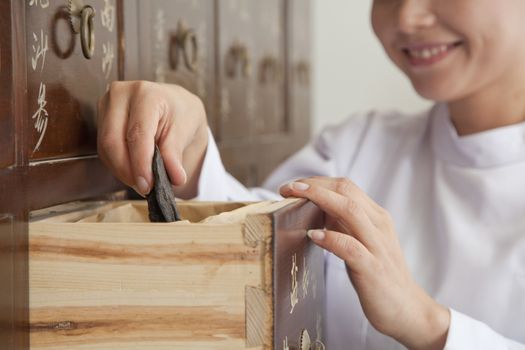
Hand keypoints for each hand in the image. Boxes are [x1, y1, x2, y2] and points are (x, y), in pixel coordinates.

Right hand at [97, 81, 208, 197]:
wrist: (173, 105)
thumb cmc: (181, 115)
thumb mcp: (185, 131)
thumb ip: (175, 154)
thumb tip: (175, 178)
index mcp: (145, 93)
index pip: (137, 133)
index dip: (140, 163)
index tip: (148, 186)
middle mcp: (120, 94)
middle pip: (113, 141)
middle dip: (127, 170)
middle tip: (145, 188)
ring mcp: (106, 105)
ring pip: (105, 148)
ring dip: (122, 170)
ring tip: (143, 181)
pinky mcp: (101, 118)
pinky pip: (103, 150)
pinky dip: (118, 166)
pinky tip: (133, 172)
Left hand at [280, 177, 449, 349]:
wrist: (409, 310)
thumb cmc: (379, 275)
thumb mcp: (362, 242)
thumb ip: (345, 224)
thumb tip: (317, 209)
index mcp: (376, 217)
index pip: (346, 186)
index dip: (318, 181)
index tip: (293, 185)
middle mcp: (379, 225)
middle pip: (346, 191)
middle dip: (314, 185)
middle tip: (287, 187)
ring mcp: (377, 246)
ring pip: (350, 211)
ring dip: (320, 199)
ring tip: (295, 197)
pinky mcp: (373, 268)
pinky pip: (351, 247)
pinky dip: (330, 238)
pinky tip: (312, 235)